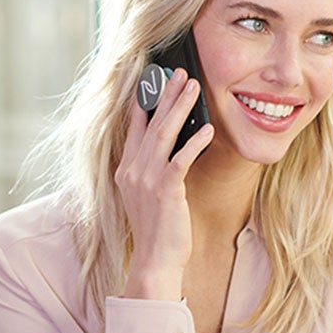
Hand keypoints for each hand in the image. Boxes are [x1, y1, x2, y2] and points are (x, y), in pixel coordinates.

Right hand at [114, 68, 213, 299]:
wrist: (155, 260)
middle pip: (150, 124)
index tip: (153, 79)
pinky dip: (194, 142)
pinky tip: (207, 128)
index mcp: (126, 170)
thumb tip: (173, 146)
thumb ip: (154, 169)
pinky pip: (180, 159)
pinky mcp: (165, 191)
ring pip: (163, 134)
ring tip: (192, 87)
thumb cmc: (158, 230)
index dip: (144, 101)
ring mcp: (146, 180)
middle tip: (179, 72)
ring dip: (179, 108)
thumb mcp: (149, 195)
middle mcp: (132, 171)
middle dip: (165, 95)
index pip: (134, 128)